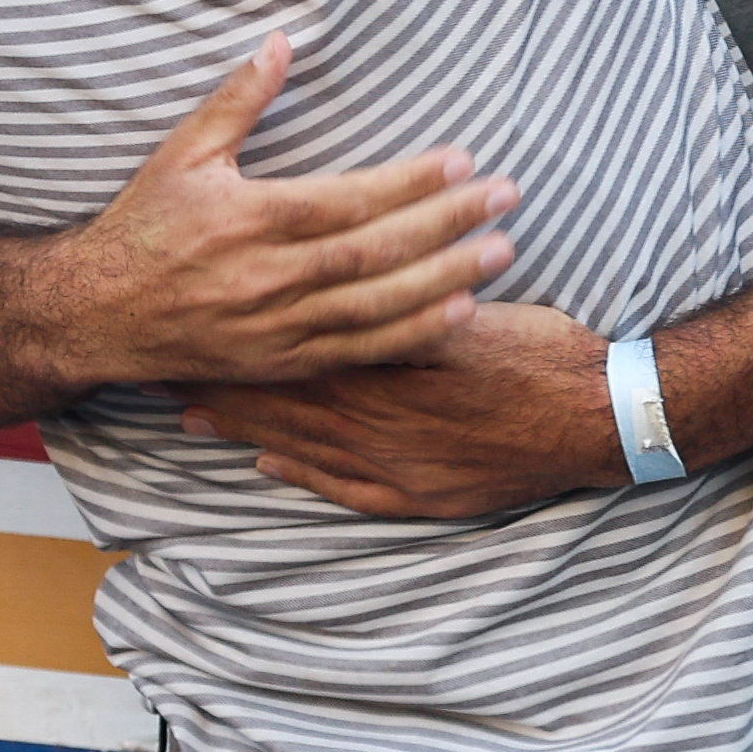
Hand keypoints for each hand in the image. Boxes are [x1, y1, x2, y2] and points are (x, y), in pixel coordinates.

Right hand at [20, 35, 517, 388]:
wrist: (96, 314)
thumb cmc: (142, 225)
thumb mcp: (182, 151)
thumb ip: (238, 98)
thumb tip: (283, 39)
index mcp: (248, 218)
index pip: (348, 200)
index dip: (410, 182)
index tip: (464, 160)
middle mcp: (268, 277)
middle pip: (376, 253)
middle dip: (447, 225)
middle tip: (507, 198)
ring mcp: (277, 327)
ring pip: (377, 307)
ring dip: (446, 280)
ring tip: (501, 251)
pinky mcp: (282, 363)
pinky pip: (359, 352)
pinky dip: (412, 336)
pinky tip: (459, 314)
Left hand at [177, 302, 612, 517]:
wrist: (592, 417)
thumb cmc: (537, 348)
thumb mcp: (470, 306)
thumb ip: (414, 293)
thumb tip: (363, 258)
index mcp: (387, 355)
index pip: (294, 338)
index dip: (238, 331)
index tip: (189, 319)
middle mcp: (378, 410)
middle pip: (280, 391)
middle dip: (219, 378)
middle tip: (160, 368)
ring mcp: (393, 458)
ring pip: (298, 439)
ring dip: (242, 425)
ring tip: (185, 415)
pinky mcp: (414, 493)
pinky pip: (342, 486)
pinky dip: (301, 473)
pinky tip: (264, 467)